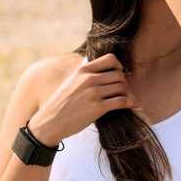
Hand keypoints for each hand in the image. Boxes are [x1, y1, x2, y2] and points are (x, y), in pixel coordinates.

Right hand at [28, 53, 143, 144]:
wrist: (50, 122)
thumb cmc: (61, 103)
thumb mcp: (70, 81)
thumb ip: (85, 74)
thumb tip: (100, 68)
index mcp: (83, 70)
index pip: (110, 59)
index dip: (119, 66)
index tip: (119, 73)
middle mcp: (89, 79)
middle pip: (119, 75)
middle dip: (123, 82)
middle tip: (122, 90)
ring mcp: (94, 93)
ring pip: (122, 87)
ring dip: (126, 93)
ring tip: (124, 98)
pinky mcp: (98, 108)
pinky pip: (122, 101)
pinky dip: (129, 102)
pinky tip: (130, 104)